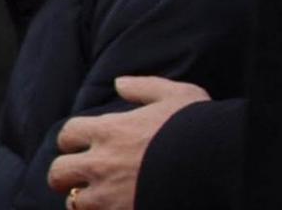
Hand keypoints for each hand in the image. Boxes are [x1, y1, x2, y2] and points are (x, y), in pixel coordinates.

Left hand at [47, 76, 210, 209]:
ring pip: (75, 203)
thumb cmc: (200, 129)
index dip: (73, 141)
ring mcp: (110, 195)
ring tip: (96, 199)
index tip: (82, 146)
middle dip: (65, 175)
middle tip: (77, 178)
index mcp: (108, 131)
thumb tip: (119, 83)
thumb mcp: (175, 96)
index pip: (67, 135)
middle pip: (58, 172)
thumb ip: (144, 87)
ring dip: (83, 201)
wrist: (223, 167)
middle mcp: (101, 164)